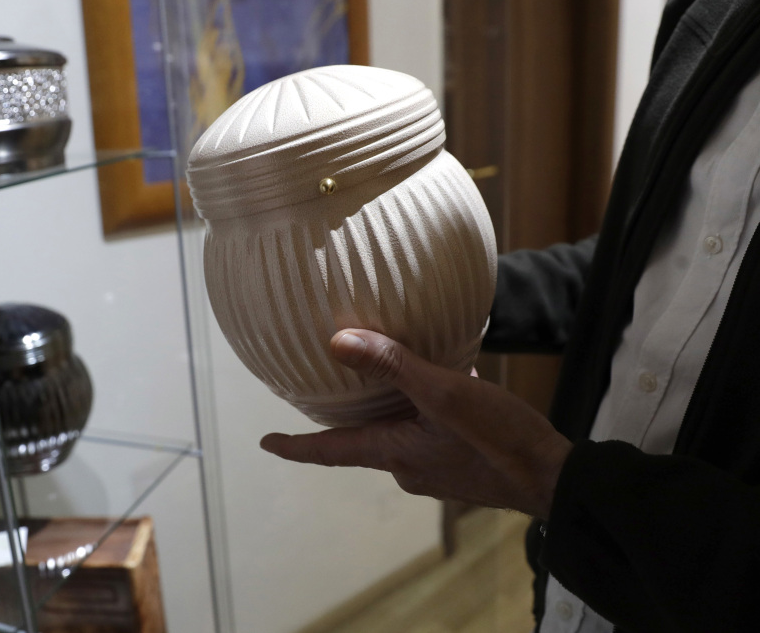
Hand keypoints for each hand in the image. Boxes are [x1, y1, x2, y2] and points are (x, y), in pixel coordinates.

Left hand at [260, 329, 572, 518]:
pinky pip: (430, 429)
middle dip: (345, 417)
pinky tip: (448, 377)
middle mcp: (408, 466)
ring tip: (392, 372)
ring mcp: (436, 467)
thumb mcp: (443, 393)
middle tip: (327, 390)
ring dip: (391, 406)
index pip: (328, 452)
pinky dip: (426, 405)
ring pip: (399, 430)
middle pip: (363, 438)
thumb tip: (337, 341)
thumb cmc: (497, 440)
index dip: (294, 446)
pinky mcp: (462, 462)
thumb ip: (393, 366)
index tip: (265, 442)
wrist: (555, 478)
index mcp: (392, 453)